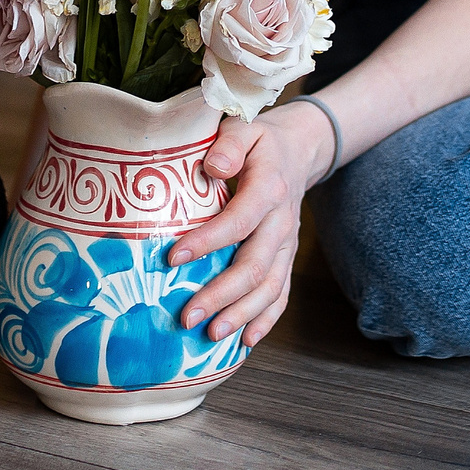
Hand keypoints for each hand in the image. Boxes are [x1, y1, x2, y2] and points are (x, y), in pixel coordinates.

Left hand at [164, 102, 331, 346]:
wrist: (297, 150)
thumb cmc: (257, 140)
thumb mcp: (243, 127)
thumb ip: (229, 144)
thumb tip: (213, 166)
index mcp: (269, 188)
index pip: (239, 221)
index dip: (208, 242)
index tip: (172, 257)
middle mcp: (282, 222)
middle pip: (255, 266)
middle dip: (221, 295)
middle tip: (187, 317)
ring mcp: (287, 245)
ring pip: (270, 287)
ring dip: (241, 315)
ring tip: (211, 335)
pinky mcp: (287, 258)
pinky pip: (282, 294)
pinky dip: (266, 320)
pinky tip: (245, 341)